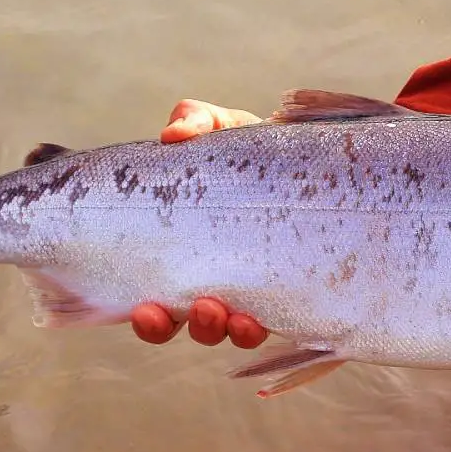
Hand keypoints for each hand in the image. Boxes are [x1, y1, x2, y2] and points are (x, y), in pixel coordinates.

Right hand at [130, 99, 269, 347]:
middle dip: (193, 325)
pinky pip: (273, 320)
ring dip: (226, 329)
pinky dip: (260, 324)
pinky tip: (258, 318)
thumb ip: (194, 122)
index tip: (146, 309)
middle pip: (191, 325)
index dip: (149, 317)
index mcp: (186, 254)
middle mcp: (214, 280)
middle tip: (200, 309)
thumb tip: (173, 135)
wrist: (304, 156)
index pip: (157, 300)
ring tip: (230, 316)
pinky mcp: (287, 288)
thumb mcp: (218, 128)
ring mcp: (252, 288)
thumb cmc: (248, 147)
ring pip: (230, 329)